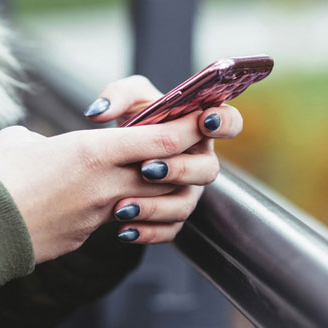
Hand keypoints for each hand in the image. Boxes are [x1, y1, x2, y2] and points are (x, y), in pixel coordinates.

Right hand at [0, 111, 207, 263]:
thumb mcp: (20, 140)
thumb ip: (47, 140)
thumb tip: (47, 148)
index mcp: (91, 152)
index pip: (161, 140)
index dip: (188, 128)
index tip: (201, 118)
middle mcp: (104, 186)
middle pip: (166, 173)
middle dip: (179, 160)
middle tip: (175, 148)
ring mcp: (97, 216)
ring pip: (147, 201)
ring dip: (153, 190)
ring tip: (137, 179)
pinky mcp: (84, 237)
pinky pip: (116, 222)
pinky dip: (120, 211)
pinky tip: (101, 204)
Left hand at [84, 75, 242, 243]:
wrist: (115, 154)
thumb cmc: (133, 118)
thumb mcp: (127, 98)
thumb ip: (117, 95)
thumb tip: (99, 112)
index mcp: (198, 127)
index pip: (228, 122)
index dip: (224, 122)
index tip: (204, 121)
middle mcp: (198, 160)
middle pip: (207, 170)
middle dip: (179, 169)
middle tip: (146, 168)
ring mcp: (188, 190)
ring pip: (184, 205)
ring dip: (156, 206)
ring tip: (123, 206)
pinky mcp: (172, 215)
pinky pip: (168, 230)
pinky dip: (146, 232)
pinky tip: (123, 229)